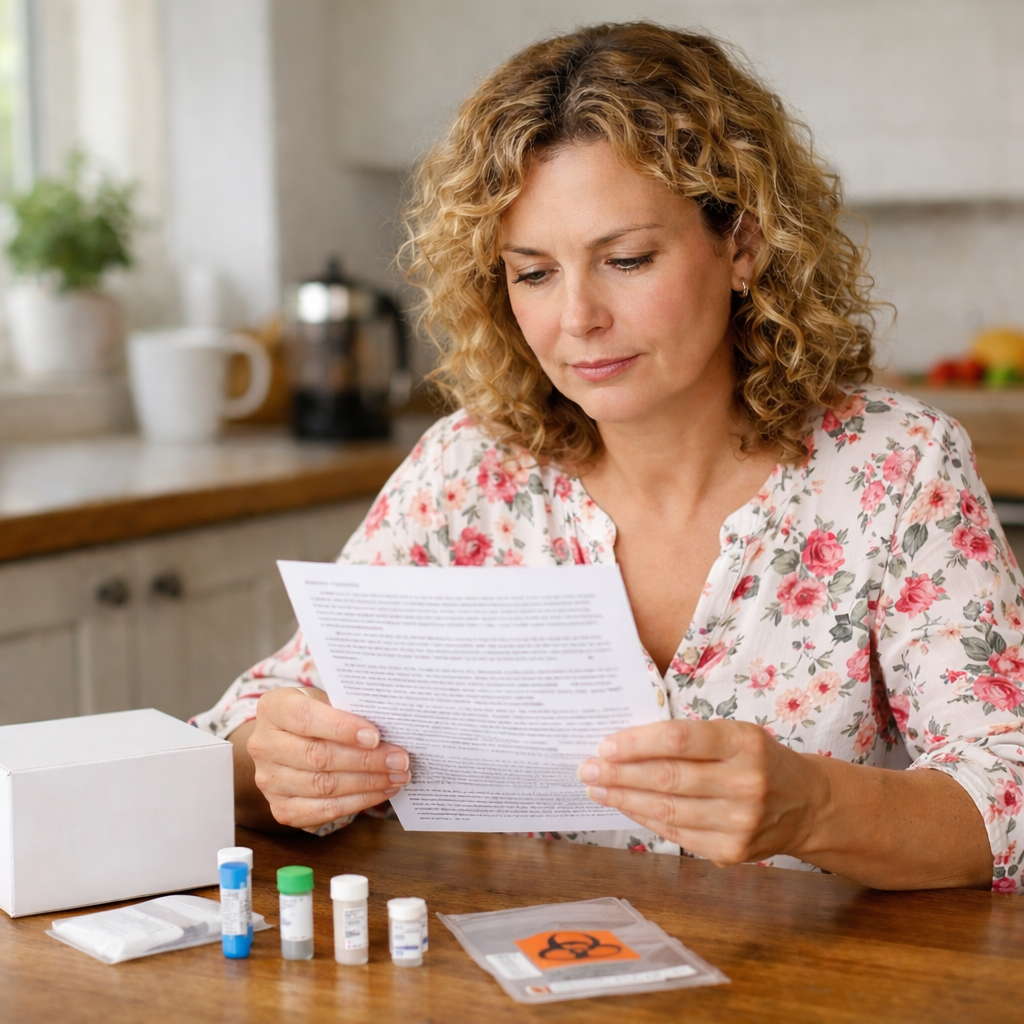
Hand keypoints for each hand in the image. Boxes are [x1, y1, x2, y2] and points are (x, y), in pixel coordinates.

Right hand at [244, 686, 409, 829]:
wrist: (288, 741)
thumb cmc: (316, 715)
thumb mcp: (326, 699)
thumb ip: (348, 709)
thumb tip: (390, 727)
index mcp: (274, 708)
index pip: (306, 718)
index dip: (342, 728)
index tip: (375, 736)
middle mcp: (264, 745)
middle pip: (318, 757)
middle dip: (366, 760)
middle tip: (400, 760)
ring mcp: (269, 781)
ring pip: (324, 786)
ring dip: (368, 783)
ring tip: (397, 776)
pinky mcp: (281, 809)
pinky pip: (323, 811)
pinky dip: (358, 802)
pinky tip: (381, 791)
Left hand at [577, 719, 826, 865]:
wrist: (807, 805)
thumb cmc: (757, 759)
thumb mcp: (735, 734)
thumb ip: (689, 738)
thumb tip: (624, 745)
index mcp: (744, 743)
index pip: (680, 741)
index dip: (637, 744)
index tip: (605, 746)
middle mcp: (745, 783)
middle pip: (668, 779)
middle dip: (619, 774)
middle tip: (586, 769)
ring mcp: (740, 822)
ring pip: (667, 811)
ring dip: (624, 800)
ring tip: (597, 789)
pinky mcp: (731, 852)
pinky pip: (676, 834)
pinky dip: (645, 820)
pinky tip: (625, 807)